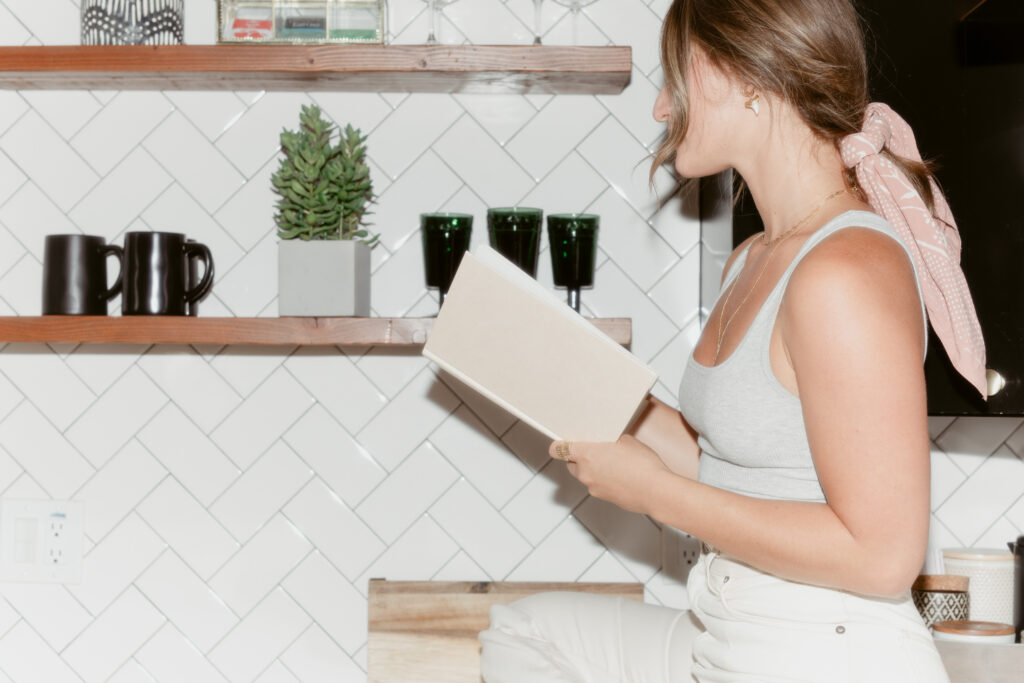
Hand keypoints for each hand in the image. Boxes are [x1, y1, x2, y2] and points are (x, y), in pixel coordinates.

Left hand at [549, 435, 670, 515]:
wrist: (656, 491)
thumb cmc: (643, 465)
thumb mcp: (628, 442)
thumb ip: (614, 443)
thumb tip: (614, 446)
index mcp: (586, 455)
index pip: (559, 450)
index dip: (557, 447)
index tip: (559, 445)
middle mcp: (586, 473)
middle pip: (572, 465)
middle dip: (579, 459)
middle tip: (595, 451)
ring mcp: (594, 488)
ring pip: (586, 477)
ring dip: (595, 471)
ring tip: (615, 464)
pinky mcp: (605, 498)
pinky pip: (600, 486)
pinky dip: (606, 481)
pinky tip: (622, 476)